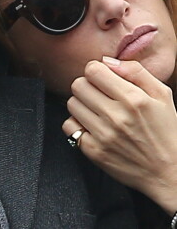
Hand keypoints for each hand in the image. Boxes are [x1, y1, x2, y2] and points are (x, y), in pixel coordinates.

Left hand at [63, 58, 176, 214]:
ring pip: (72, 103)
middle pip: (78, 85)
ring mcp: (103, 135)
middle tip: (99, 94)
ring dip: (82, 104)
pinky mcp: (94, 151)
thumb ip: (136, 71)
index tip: (102, 78)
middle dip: (87, 85)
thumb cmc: (166, 131)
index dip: (95, 70)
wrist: (169, 174)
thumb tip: (107, 61)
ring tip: (97, 111)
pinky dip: (77, 124)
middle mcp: (116, 117)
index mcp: (133, 99)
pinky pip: (69, 126)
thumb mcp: (162, 95)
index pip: (92, 70)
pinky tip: (92, 126)